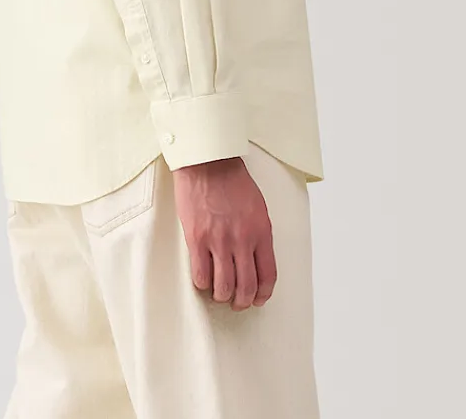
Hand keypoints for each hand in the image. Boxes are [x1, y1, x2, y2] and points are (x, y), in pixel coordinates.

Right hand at [172, 156, 276, 309]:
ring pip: (223, 287)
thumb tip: (255, 259)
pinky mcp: (197, 239)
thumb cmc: (232, 180)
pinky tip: (202, 279)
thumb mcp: (258, 206)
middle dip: (242, 301)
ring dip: (221, 296)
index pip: (268, 275)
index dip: (263, 294)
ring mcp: (219, 241)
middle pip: (246, 287)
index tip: (258, 299)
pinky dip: (202, 284)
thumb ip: (258, 233)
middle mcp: (243, 239)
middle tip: (236, 302)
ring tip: (218, 293)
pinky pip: (201, 275)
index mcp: (262, 231)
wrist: (208, 163)